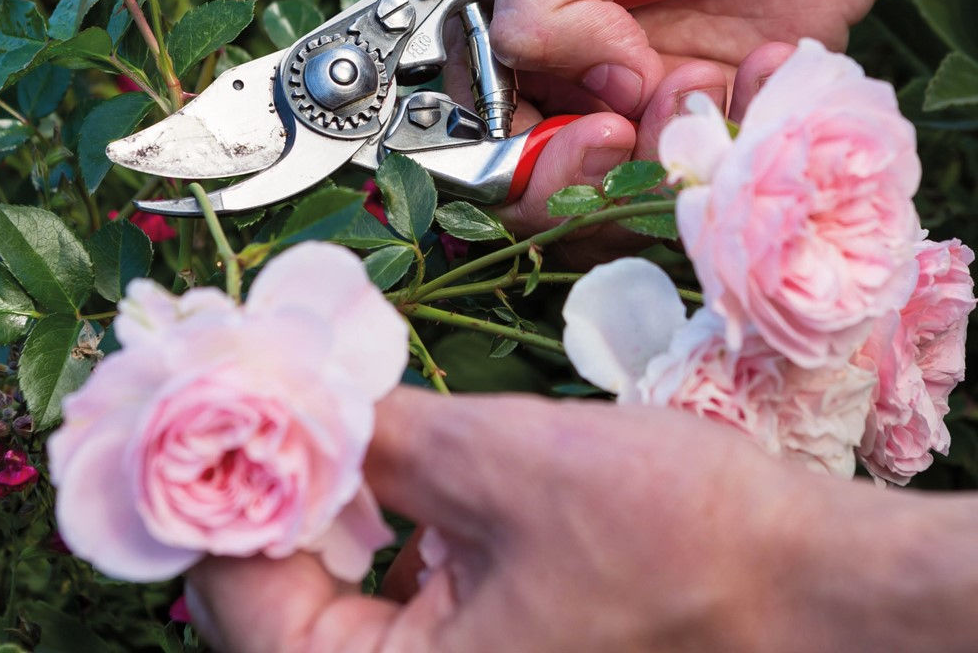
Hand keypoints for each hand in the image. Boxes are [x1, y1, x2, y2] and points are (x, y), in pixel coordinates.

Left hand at [185, 387, 967, 652]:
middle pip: (280, 601)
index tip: (222, 395)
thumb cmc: (667, 535)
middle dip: (270, 489)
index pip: (243, 604)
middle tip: (268, 392)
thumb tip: (299, 393)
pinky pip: (389, 588)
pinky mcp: (486, 639)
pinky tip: (383, 457)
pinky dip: (372, 519)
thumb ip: (383, 435)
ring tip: (318, 412)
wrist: (798, 577)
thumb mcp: (503, 464)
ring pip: (332, 591)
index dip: (223, 493)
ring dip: (319, 499)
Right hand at [477, 0, 908, 235]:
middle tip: (646, 119)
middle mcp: (574, 72)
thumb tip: (598, 90)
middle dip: (599, 176)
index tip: (595, 133)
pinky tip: (771, 59)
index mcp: (516, 22)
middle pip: (553, 185)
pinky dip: (748, 128)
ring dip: (679, 144)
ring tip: (717, 71)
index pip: (482, 134)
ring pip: (638, 188)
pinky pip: (722, 165)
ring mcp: (649, 96)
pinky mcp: (722, 107)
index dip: (521, 163)